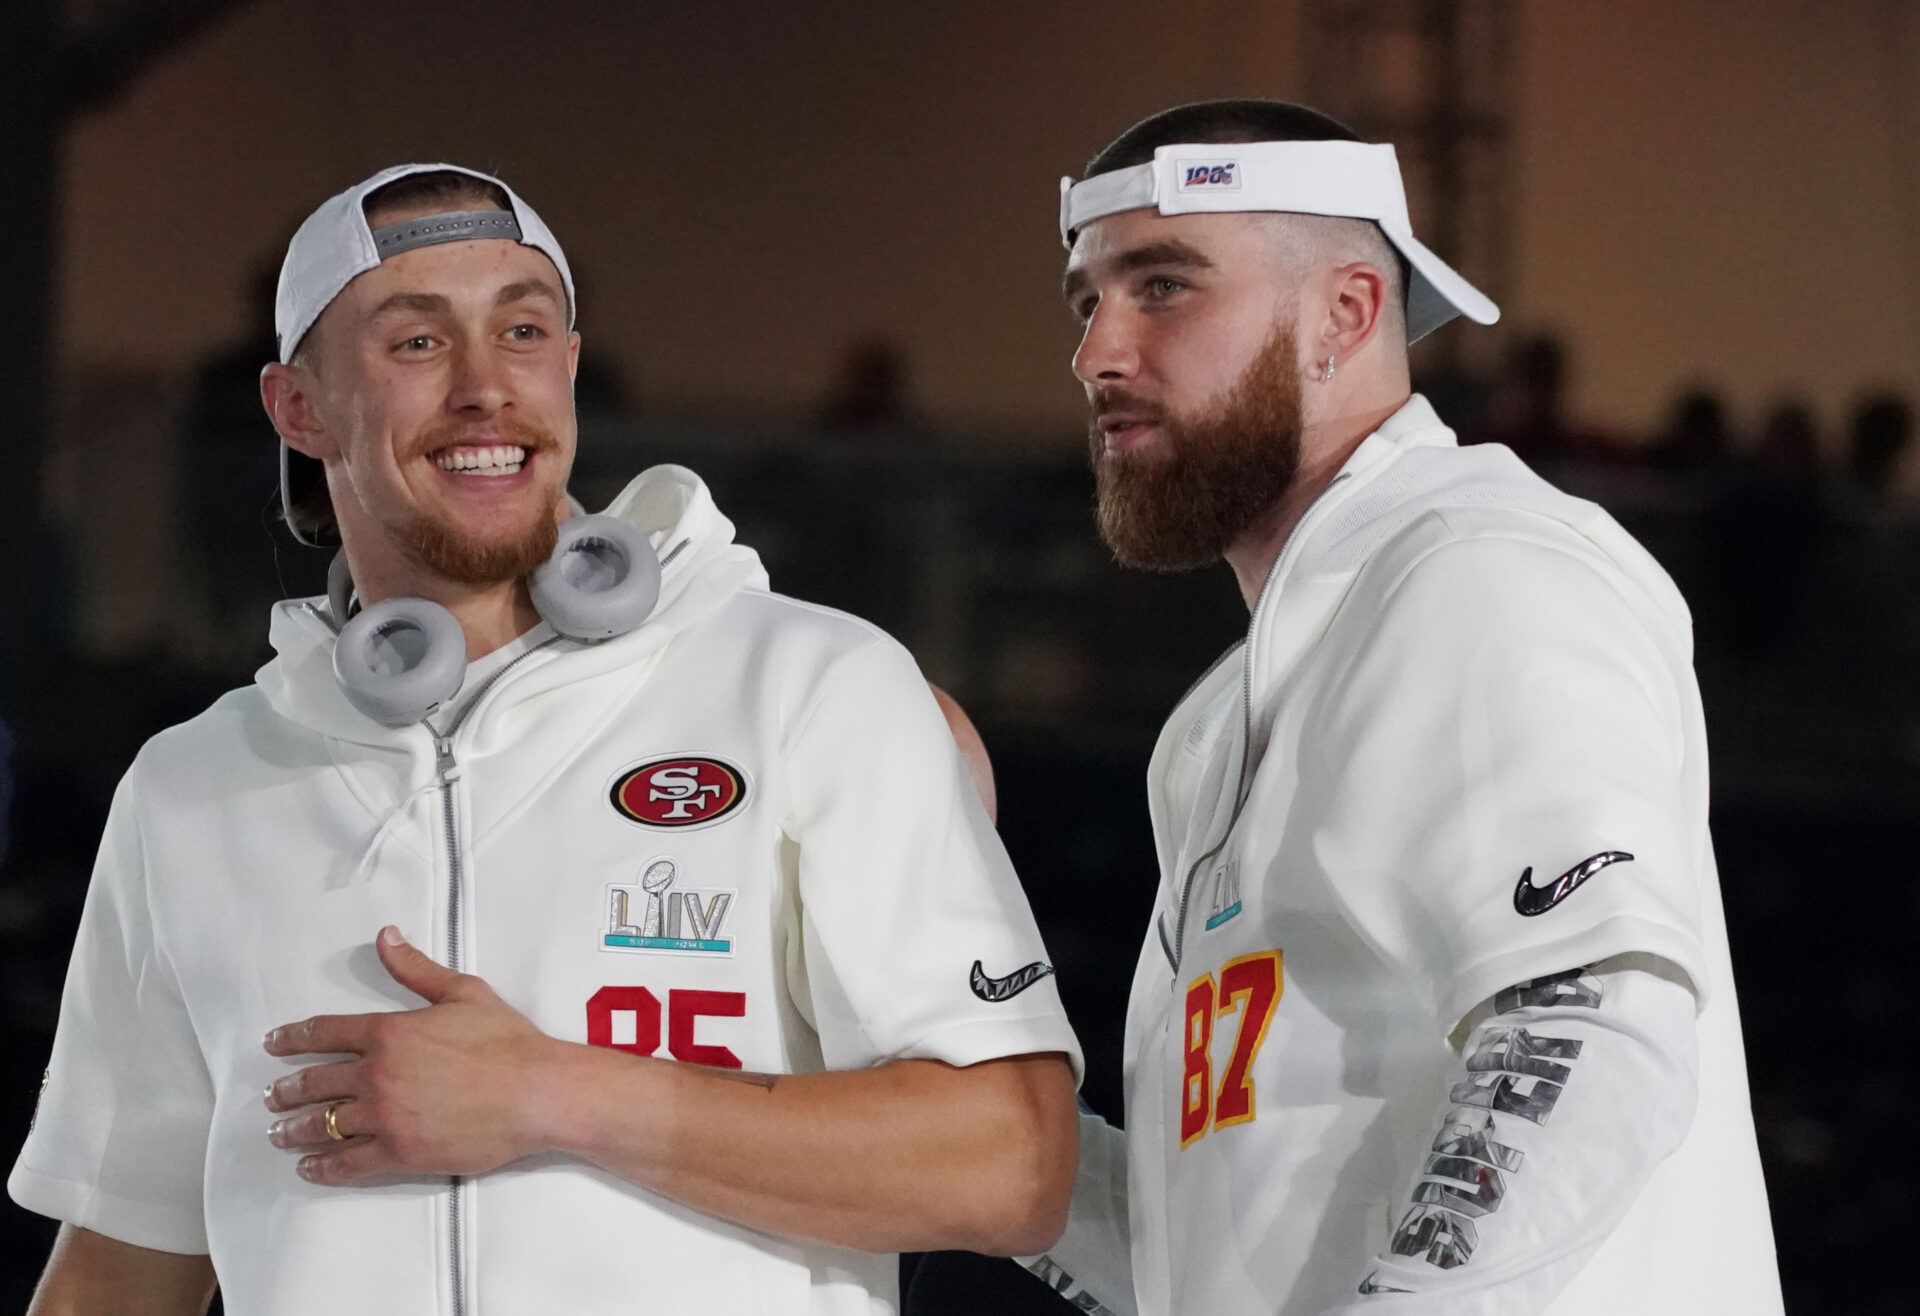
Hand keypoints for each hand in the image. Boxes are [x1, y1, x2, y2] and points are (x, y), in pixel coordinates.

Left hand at [262, 925, 561, 1184]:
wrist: (535, 1092)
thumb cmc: (505, 1040)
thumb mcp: (462, 992)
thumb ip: (416, 969)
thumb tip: (385, 937)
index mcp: (389, 1032)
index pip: (326, 1032)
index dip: (293, 1037)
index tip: (273, 1044)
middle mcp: (377, 1073)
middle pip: (316, 1082)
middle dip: (287, 1089)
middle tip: (272, 1096)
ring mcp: (385, 1116)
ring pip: (324, 1124)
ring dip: (294, 1129)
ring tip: (279, 1133)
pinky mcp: (399, 1152)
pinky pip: (348, 1162)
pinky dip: (323, 1166)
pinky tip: (310, 1167)